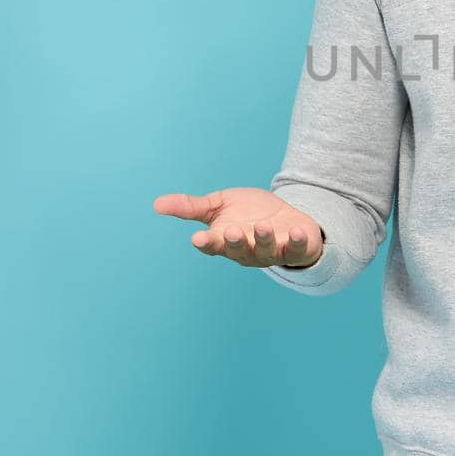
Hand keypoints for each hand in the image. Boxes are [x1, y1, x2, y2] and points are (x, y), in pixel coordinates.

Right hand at [153, 187, 324, 268]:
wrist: (284, 217)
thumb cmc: (247, 213)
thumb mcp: (219, 205)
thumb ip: (191, 207)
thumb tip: (156, 204)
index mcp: (225, 241)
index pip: (213, 245)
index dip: (207, 243)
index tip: (198, 238)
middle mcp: (248, 250)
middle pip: (239, 250)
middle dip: (235, 241)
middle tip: (231, 231)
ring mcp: (273, 251)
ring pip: (267, 251)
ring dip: (264, 239)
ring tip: (262, 226)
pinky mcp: (297, 249)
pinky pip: (298, 250)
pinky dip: (298, 242)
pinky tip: (298, 231)